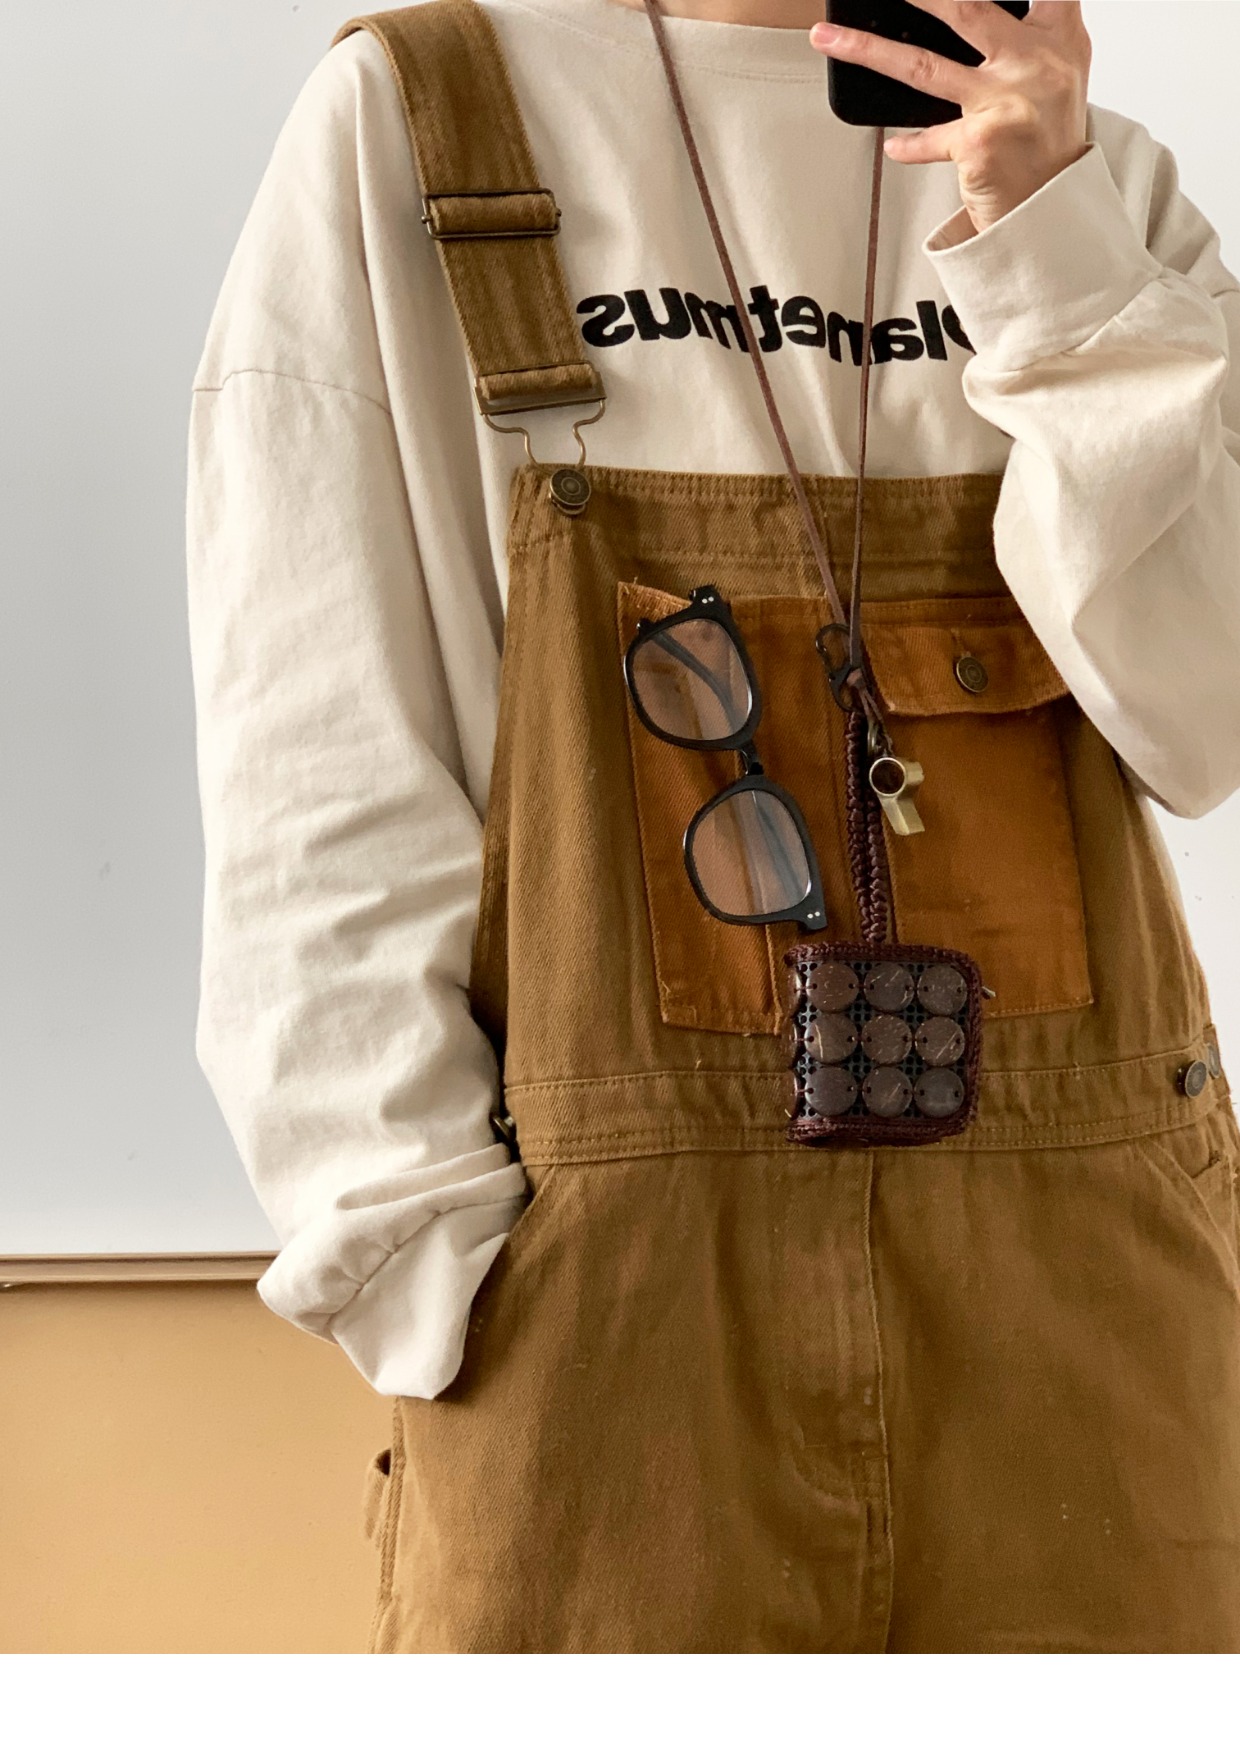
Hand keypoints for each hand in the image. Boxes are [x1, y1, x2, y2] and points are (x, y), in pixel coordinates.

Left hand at [809, 1, 1090, 235]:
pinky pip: (927, 139)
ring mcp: (1006, 101)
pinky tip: (893, 146)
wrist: (1053, 209)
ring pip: (923, 65)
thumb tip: (962, 10)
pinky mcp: (979, 142)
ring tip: (829, 37)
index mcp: (1060, 38)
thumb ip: (1024, 35)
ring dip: (868, 49)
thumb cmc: (1047, 142)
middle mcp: (1036, 62)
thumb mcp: (1056, 75)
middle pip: (966, 8)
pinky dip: (907, 145)